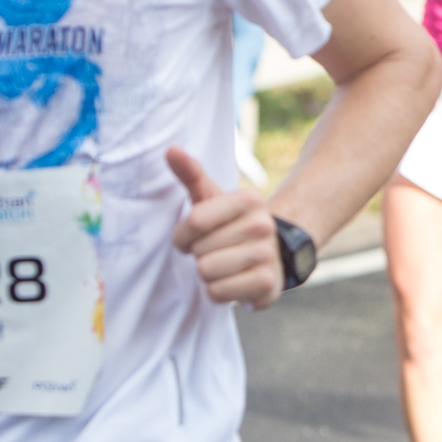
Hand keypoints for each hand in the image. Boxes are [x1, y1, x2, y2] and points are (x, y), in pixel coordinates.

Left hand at [168, 147, 282, 308]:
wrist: (270, 255)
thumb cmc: (229, 225)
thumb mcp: (211, 199)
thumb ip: (191, 174)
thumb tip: (171, 149)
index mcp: (249, 200)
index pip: (195, 220)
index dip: (183, 235)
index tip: (191, 237)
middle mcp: (263, 224)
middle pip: (200, 250)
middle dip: (199, 255)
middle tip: (213, 252)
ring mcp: (268, 254)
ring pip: (207, 272)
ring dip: (207, 275)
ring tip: (222, 266)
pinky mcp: (268, 283)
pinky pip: (219, 292)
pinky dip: (218, 292)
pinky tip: (231, 282)